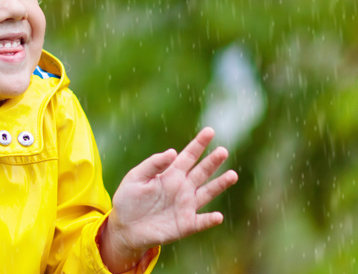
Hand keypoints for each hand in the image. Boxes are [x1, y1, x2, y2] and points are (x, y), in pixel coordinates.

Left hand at [100, 127, 237, 271]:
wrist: (125, 227)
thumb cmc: (129, 199)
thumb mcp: (135, 178)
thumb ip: (153, 165)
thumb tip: (172, 152)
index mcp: (171, 174)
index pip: (188, 156)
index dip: (199, 144)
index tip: (210, 131)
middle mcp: (182, 187)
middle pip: (202, 172)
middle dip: (213, 161)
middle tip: (222, 150)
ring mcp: (186, 205)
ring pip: (207, 193)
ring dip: (220, 185)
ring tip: (232, 175)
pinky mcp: (186, 224)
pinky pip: (201, 222)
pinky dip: (209, 220)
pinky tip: (217, 216)